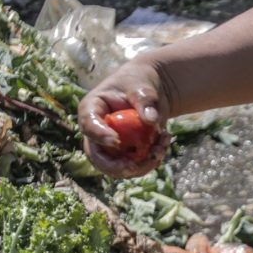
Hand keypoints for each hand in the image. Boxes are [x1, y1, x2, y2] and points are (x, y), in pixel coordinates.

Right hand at [77, 60, 171, 178]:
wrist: (149, 93)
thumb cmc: (140, 83)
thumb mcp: (142, 87)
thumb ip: (145, 101)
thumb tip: (151, 120)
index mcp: (91, 110)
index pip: (89, 126)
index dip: (99, 136)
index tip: (116, 141)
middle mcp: (96, 133)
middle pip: (98, 157)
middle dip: (116, 166)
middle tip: (136, 165)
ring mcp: (109, 147)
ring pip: (117, 169)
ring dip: (141, 165)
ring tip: (161, 144)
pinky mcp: (124, 156)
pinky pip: (135, 168)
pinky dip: (151, 161)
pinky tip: (164, 142)